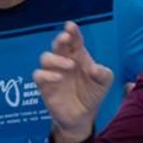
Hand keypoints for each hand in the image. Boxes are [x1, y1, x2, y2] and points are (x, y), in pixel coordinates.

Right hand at [33, 21, 113, 142]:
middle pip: (57, 45)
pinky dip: (47, 74)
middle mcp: (64, 60)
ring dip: (56, 59)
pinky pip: (38, 75)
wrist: (83, 116)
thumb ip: (103, 73)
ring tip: (70, 66)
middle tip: (65, 38)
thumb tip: (93, 68)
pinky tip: (59, 78)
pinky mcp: (45, 86)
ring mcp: (53, 72)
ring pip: (45, 57)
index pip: (74, 40)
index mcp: (78, 56)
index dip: (72, 32)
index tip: (70, 26)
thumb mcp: (104, 83)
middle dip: (60, 39)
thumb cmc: (92, 94)